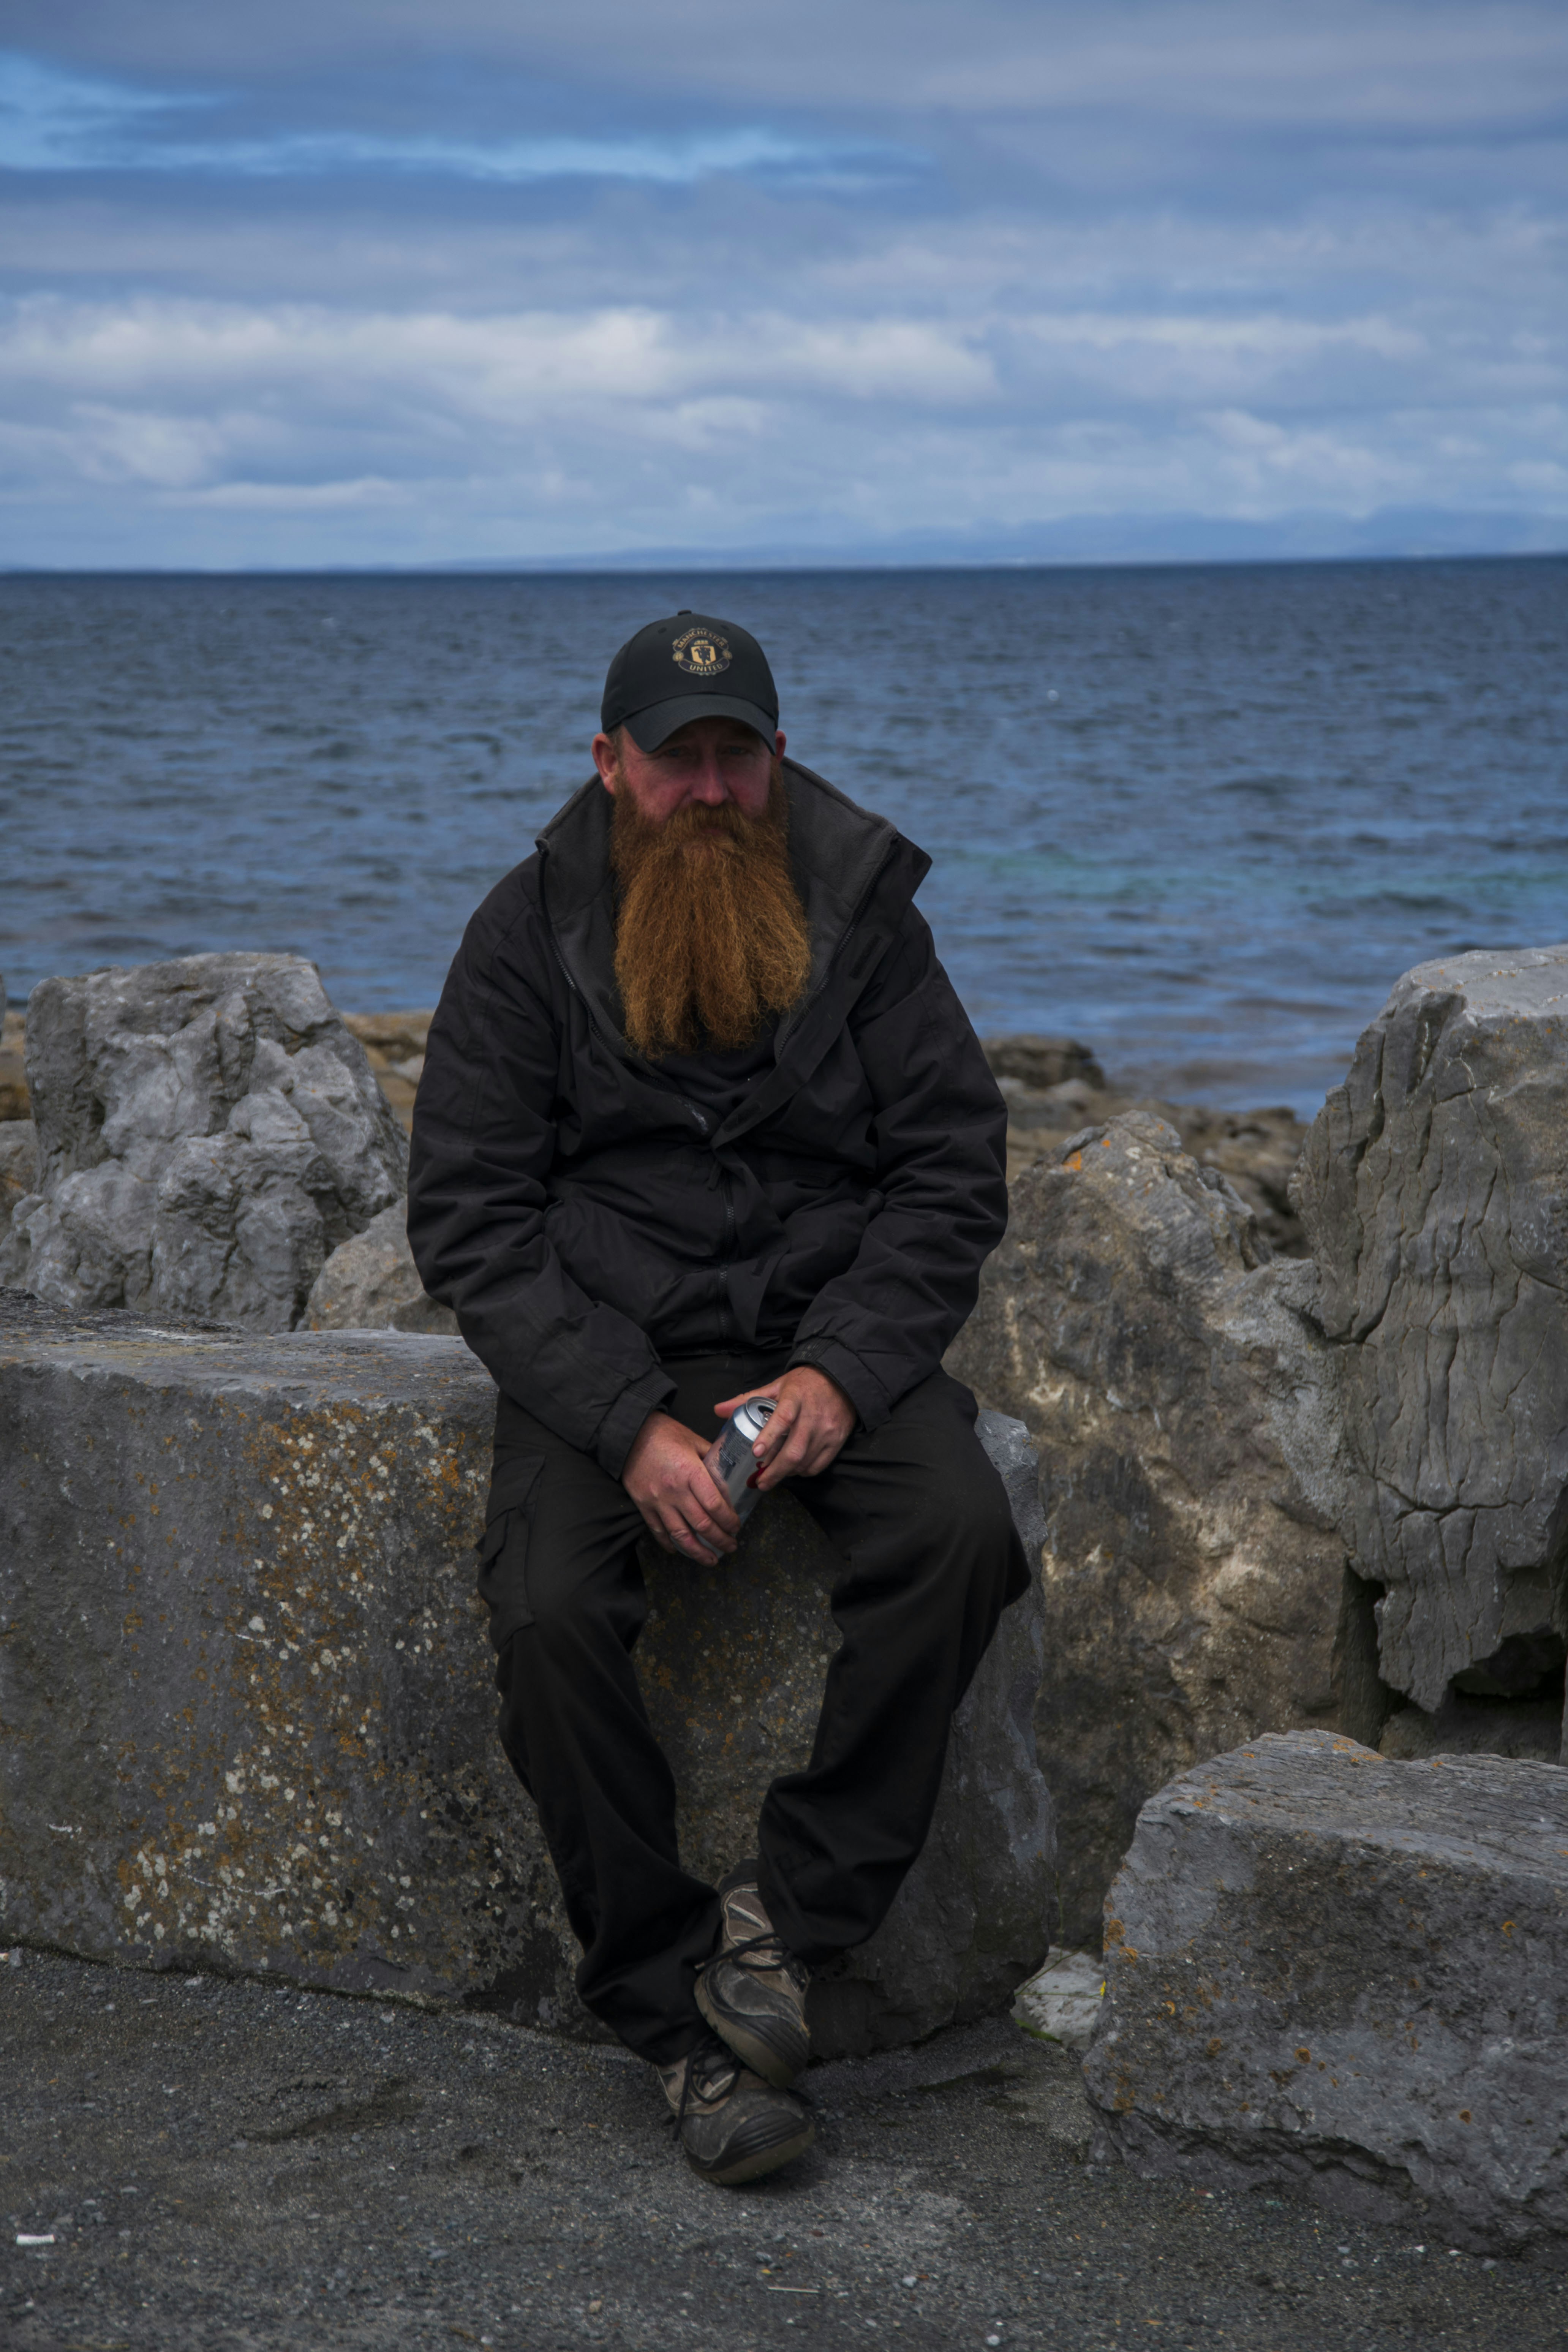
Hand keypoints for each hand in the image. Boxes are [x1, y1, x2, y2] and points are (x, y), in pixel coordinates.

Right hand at [622, 1411, 740, 1560]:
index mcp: (691, 1473)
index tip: (736, 1527)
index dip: (728, 1521)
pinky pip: (657, 1531)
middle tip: (731, 1547)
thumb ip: (712, 1457)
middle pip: (702, 1525)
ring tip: (711, 1559)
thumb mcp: (693, 1440)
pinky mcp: (643, 1505)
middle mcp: (675, 1491)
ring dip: (698, 1551)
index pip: (715, 1505)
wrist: (629, 1433)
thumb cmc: (664, 1434)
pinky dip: (669, 1544)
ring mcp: (657, 1501)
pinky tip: (679, 1551)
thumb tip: (730, 1472)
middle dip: (719, 1540)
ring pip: (680, 1535)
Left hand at [713, 1366, 855, 1491]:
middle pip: (794, 1450)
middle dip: (775, 1471)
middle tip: (760, 1482)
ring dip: (786, 1473)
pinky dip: (803, 1471)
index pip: (783, 1418)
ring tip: (772, 1476)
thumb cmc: (803, 1384)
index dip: (769, 1436)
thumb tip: (718, 1410)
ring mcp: (826, 1430)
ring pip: (805, 1461)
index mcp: (794, 1398)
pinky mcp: (836, 1441)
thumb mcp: (776, 1386)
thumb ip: (747, 1399)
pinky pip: (818, 1465)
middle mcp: (812, 1416)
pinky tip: (793, 1470)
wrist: (840, 1381)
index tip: (756, 1452)